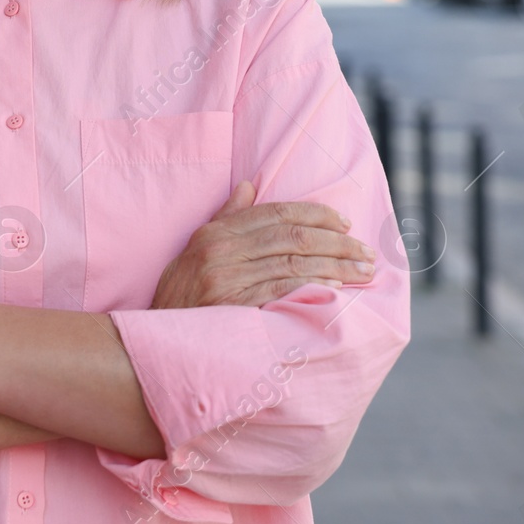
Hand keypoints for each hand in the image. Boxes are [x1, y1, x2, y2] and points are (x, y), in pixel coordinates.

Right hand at [150, 181, 375, 308]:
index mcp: (215, 233)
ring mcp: (226, 279)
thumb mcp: (195, 249)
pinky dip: (311, 285)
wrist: (156, 336)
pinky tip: (335, 287)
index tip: (345, 222)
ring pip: (293, 262)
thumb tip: (250, 186)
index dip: (315, 214)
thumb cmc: (181, 294)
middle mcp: (221, 251)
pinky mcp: (234, 306)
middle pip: (291, 236)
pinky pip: (281, 290)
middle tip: (367, 251)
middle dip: (337, 241)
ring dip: (335, 265)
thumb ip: (226, 219)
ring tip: (363, 270)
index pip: (274, 213)